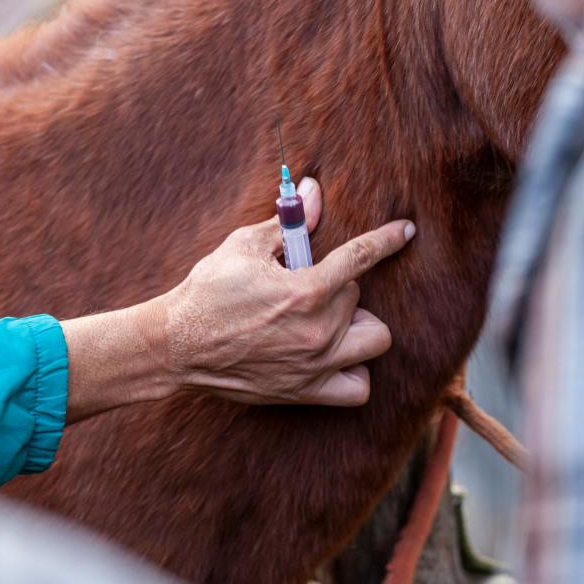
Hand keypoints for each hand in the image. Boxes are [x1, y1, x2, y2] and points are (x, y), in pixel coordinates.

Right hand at [159, 178, 414, 406]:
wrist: (177, 346)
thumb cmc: (209, 291)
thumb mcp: (246, 245)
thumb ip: (288, 222)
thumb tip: (313, 191)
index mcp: (305, 290)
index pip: (361, 257)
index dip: (386, 239)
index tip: (406, 231)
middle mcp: (318, 331)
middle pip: (358, 296)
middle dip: (337, 285)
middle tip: (305, 283)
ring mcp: (315, 366)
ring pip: (373, 339)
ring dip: (357, 324)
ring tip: (328, 317)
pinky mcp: (306, 392)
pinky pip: (359, 388)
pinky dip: (356, 370)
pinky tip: (336, 354)